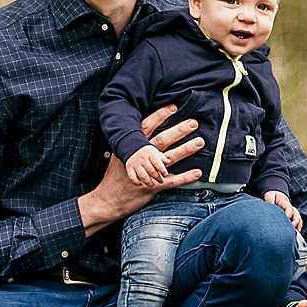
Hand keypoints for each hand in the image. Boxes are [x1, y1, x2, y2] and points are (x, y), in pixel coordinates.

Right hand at [79, 106, 203, 231]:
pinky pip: (171, 181)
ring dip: (185, 149)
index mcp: (131, 147)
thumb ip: (130, 146)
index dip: (160, 116)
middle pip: (161, 140)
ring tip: (199, 142)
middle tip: (193, 122)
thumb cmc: (113, 178)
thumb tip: (140, 132)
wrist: (107, 199)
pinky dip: (185, 177)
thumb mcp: (118, 157)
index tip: (174, 107)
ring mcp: (146, 172)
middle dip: (178, 130)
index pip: (147, 127)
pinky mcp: (152, 187)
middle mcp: (140, 157)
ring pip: (169, 158)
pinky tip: (197, 173)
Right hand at [126, 144, 170, 188]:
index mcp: (150, 153)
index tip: (165, 174)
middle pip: (151, 170)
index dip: (162, 169)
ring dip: (148, 182)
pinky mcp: (129, 168)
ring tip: (152, 185)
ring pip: (143, 176)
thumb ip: (162, 158)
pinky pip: (132, 177)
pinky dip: (136, 182)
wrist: (133, 149)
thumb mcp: (156, 152)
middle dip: (157, 177)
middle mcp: (142, 158)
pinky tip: (141, 184)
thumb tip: (168, 162)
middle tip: (161, 181)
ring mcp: (135, 164)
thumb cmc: (148, 153)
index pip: (157, 162)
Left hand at [263, 189, 301, 230]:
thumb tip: (269, 206)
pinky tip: (297, 231)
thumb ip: (270, 200)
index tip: (287, 218)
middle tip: (292, 226)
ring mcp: (292, 212)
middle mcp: (290, 208)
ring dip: (298, 224)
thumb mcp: (270, 196)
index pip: (289, 208)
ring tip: (296, 231)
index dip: (288, 213)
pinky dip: (298, 226)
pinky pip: (298, 221)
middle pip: (296, 214)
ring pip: (298, 218)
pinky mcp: (292, 216)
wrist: (276, 195)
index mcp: (285, 202)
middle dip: (295, 220)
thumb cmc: (272, 196)